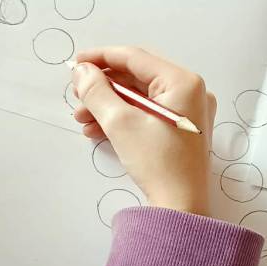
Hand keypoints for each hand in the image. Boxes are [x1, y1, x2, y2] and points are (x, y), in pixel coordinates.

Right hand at [72, 46, 215, 216]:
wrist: (180, 207)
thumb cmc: (156, 162)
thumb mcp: (120, 122)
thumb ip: (97, 91)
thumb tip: (82, 71)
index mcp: (183, 82)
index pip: (135, 58)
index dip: (101, 58)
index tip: (76, 64)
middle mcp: (191, 91)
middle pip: (137, 78)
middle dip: (103, 88)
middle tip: (77, 95)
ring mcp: (188, 111)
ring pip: (139, 97)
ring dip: (108, 105)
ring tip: (82, 118)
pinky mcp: (182, 129)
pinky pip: (148, 113)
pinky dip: (123, 118)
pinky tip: (98, 129)